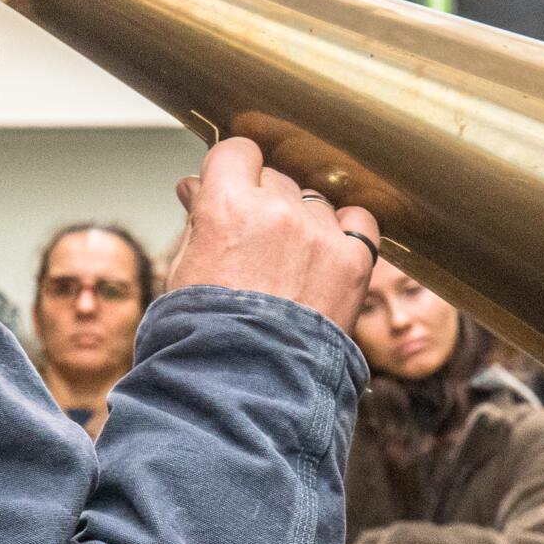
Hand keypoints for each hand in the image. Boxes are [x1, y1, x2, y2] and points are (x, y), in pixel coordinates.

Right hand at [167, 138, 379, 330]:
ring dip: (302, 221)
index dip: (233, 172)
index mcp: (226, 206)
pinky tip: (327, 258)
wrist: (245, 392)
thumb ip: (198, 220)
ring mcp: (319, 235)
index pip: (237, 151)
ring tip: (289, 268)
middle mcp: (276, 210)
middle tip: (255, 246)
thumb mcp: (184, 271)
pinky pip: (359, 221)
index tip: (232, 191)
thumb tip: (195, 186)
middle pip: (276, 177)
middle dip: (264, 203)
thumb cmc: (205, 338)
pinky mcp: (354, 261)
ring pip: (314, 200)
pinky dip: (346, 233)